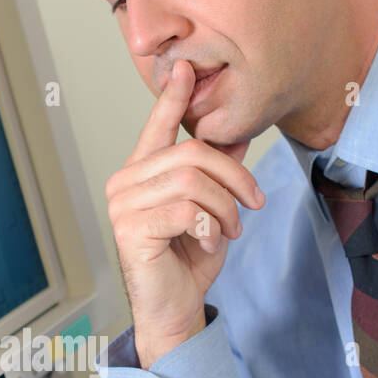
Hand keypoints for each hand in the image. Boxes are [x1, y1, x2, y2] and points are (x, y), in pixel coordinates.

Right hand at [105, 59, 263, 368]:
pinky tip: (209, 244)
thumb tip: (236, 135)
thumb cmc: (187, 262)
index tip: (186, 68)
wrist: (175, 309)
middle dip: (234, 178)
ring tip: (230, 231)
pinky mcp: (130, 229)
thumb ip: (217, 173)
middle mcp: (124, 183)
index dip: (173, 97)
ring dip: (225, 209)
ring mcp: (122, 206)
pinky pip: (186, 210)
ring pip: (193, 182)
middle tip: (254, 204)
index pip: (158, 127)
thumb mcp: (212, 210)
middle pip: (192, 155)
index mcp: (141, 174)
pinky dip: (210, 227)